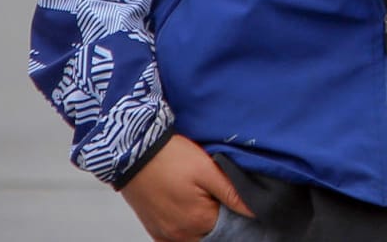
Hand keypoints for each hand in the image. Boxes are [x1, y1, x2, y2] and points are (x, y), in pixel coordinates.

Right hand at [120, 134, 254, 241]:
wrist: (132, 153)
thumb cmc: (169, 158)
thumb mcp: (207, 170)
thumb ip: (232, 193)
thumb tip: (254, 210)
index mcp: (198, 221)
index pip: (229, 227)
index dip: (234, 212)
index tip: (231, 197)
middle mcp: (179, 234)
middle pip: (211, 234)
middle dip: (219, 219)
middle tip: (215, 196)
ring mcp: (164, 234)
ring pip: (194, 238)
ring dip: (202, 225)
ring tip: (201, 200)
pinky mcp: (153, 229)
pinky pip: (174, 240)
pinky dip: (184, 232)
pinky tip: (187, 215)